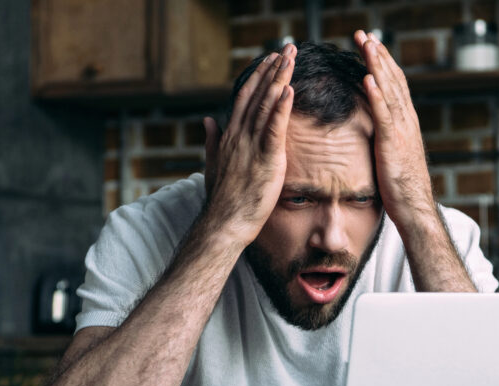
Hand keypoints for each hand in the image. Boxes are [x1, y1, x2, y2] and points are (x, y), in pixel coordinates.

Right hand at [201, 43, 296, 245]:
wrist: (223, 224)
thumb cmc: (221, 200)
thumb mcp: (212, 165)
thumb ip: (212, 141)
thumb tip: (208, 120)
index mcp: (229, 137)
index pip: (243, 98)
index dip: (257, 78)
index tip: (269, 60)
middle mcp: (238, 137)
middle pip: (256, 95)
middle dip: (271, 70)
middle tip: (285, 49)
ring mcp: (250, 147)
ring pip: (265, 106)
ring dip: (279, 80)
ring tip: (290, 59)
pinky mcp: (265, 160)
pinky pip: (274, 129)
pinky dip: (281, 109)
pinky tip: (289, 90)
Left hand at [353, 30, 438, 234]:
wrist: (415, 209)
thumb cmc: (402, 189)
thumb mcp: (394, 157)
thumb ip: (387, 140)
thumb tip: (374, 133)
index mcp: (406, 124)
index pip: (395, 86)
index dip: (383, 64)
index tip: (371, 45)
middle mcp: (406, 122)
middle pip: (392, 81)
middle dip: (378, 56)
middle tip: (364, 34)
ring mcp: (401, 132)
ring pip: (388, 91)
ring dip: (376, 66)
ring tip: (366, 44)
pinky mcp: (392, 145)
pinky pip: (383, 115)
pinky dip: (376, 95)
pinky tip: (367, 77)